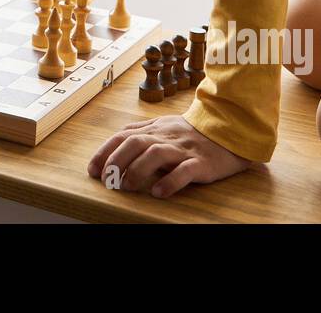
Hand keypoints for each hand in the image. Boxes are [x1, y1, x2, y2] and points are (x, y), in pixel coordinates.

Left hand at [88, 115, 251, 196]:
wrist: (227, 129)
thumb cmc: (190, 132)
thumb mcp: (162, 126)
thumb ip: (140, 132)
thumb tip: (114, 141)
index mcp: (154, 129)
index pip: (123, 136)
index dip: (105, 152)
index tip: (93, 170)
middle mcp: (166, 137)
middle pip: (135, 142)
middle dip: (116, 160)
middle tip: (107, 180)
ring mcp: (183, 149)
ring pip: (156, 154)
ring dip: (137, 170)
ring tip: (126, 186)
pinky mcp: (201, 162)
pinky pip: (184, 171)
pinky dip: (169, 182)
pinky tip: (158, 192)